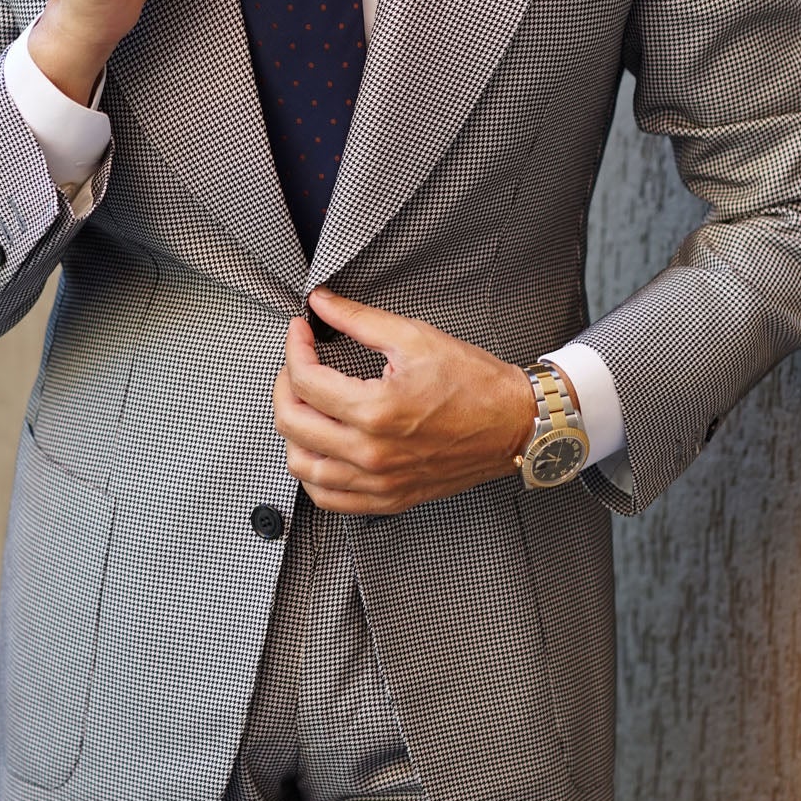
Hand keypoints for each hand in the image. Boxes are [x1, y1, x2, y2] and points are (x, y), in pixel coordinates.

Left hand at [273, 286, 541, 514]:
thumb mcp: (414, 338)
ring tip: (306, 406)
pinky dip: (312, 474)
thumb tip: (321, 303)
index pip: (306, 380)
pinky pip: (329, 498)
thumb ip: (358, 319)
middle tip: (298, 364)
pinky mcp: (388, 498)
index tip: (301, 332)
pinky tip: (318, 449)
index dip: (295, 348)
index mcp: (376, 410)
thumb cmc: (474, 383)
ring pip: (302, 465)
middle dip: (285, 385)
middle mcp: (372, 452)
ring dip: (293, 432)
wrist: (515, 424)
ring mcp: (379, 481)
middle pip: (292, 423)